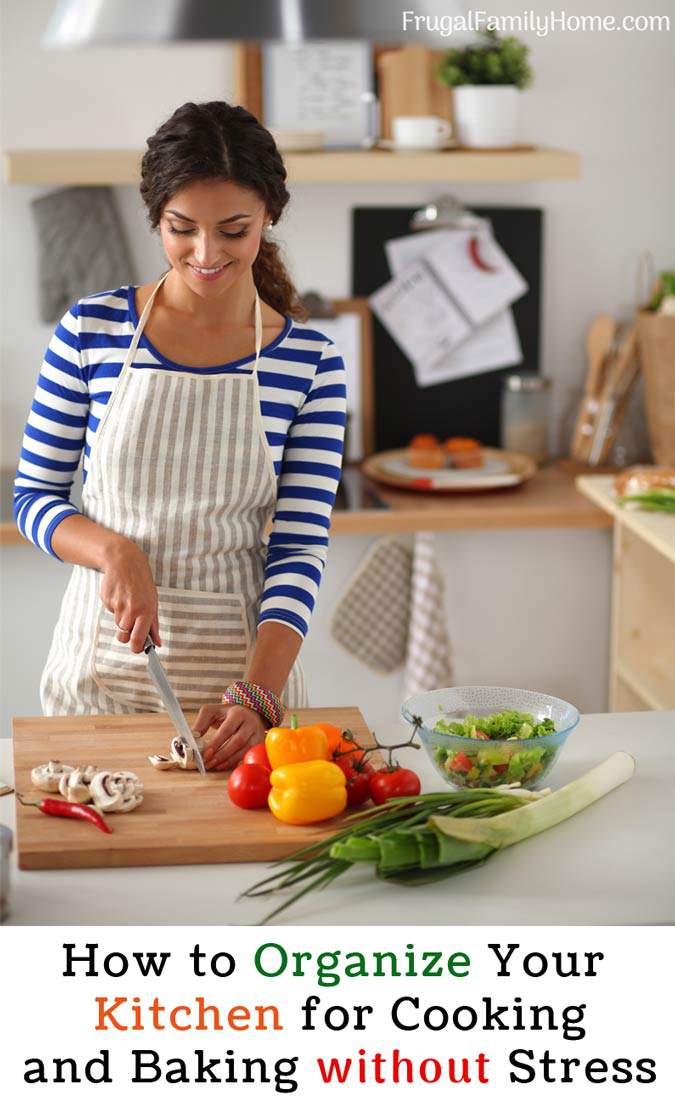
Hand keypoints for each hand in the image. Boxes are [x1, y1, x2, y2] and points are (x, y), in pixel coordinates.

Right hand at [99, 537, 160, 653]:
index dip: (136, 648)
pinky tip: (120, 596)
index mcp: (146, 612)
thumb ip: (154, 625)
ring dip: (122, 619)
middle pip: (123, 637)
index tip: (137, 648)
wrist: (124, 562)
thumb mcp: (153, 602)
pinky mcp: (106, 601)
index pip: (138, 639)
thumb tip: (157, 644)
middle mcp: (131, 610)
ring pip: (118, 624)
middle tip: (131, 623)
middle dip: (126, 634)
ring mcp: (117, 606)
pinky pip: (111, 612)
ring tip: (127, 603)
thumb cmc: (142, 583)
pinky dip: (115, 608)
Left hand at [194, 703, 266, 770]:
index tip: (206, 753)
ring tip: (216, 766)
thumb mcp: (214, 711)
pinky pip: (250, 755)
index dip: (216, 743)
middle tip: (209, 763)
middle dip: (222, 754)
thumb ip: (202, 721)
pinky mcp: (260, 744)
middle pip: (238, 741)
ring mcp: (258, 734)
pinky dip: (239, 763)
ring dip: (230, 761)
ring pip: (246, 750)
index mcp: (238, 713)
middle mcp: (251, 723)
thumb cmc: (229, 714)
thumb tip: (194, 736)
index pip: (227, 729)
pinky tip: (228, 766)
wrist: (250, 713)